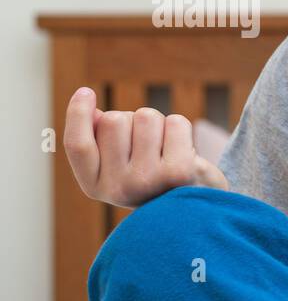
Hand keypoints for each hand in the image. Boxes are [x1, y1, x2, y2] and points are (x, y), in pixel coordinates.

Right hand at [63, 87, 228, 207]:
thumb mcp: (119, 165)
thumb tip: (93, 111)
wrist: (196, 208)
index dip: (78, 114)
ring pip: (146, 117)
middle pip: (114, 120)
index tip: (85, 92)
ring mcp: (147, 180)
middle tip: (148, 146)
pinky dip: (181, 129)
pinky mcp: (178, 172)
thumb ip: (100, 141)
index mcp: (95, 186)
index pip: (77, 144)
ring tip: (166, 150)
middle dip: (132, 120)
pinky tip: (184, 153)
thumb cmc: (153, 179)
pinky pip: (176, 123)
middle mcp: (117, 188)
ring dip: (158, 124)